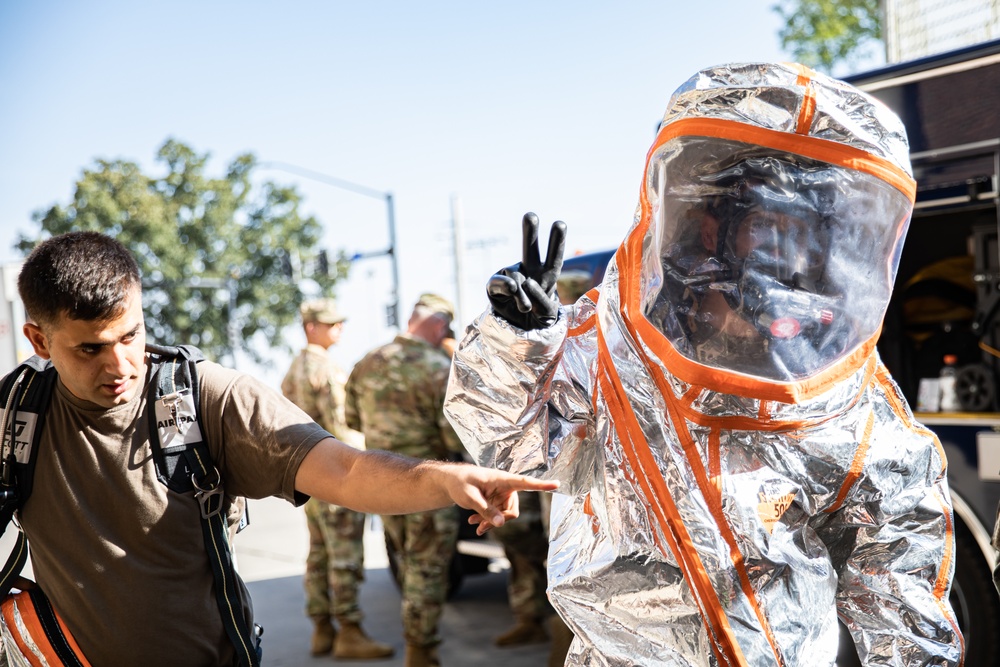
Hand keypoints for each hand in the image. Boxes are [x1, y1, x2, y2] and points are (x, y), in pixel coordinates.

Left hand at [442, 463, 558, 534]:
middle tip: (481, 527)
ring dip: (490, 522)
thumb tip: (502, 524)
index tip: (557, 484)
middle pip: (513, 510)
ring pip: (505, 516)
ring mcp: (502, 495)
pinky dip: (487, 521)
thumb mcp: (470, 498)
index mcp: (502, 479)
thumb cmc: (460, 483)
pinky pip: (498, 516)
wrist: (451, 482)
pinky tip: (475, 523)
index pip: (525, 482)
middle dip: (499, 520)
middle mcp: (506, 487)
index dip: (541, 485)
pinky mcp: (497, 502)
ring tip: (474, 524)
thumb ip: (485, 510)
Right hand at [487, 212, 566, 329]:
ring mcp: (512, 276)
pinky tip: (513, 292)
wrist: (519, 332)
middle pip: (530, 249)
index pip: (554, 258)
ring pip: (515, 274)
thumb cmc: (539, 319)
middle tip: (530, 216)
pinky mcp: (496, 284)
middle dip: (530, 232)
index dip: (557, 242)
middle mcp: (529, 271)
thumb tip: (523, 282)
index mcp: (547, 276)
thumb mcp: (548, 314)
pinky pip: (499, 282)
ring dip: (521, 294)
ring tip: (525, 308)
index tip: (559, 223)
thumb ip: (541, 300)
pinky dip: (506, 288)